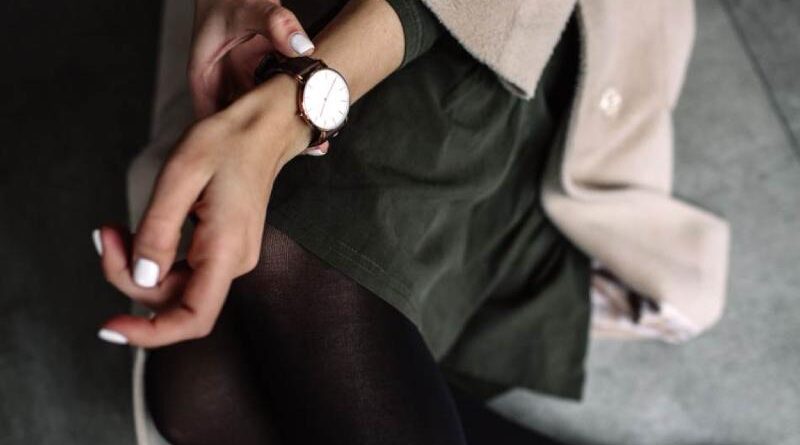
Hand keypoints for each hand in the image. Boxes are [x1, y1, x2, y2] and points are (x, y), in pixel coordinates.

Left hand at [97, 76, 310, 346]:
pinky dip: (151, 257)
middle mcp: (233, 262)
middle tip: (106, 232)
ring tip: (113, 227)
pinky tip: (133, 232)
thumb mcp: (181, 176)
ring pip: (173, 286)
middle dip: (127, 276)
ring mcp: (230, 258)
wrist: (263, 129)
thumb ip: (158, 232)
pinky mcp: (222, 250)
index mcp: (227, 249)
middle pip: (173, 300)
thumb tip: (141, 278)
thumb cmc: (225, 143)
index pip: (194, 317)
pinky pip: (181, 270)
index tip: (110, 328)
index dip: (152, 334)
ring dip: (136, 265)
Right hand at [190, 0, 328, 153]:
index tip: (267, 156)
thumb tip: (302, 46)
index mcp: (205, 77)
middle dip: (272, 143)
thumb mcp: (248, 7)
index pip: (215, 124)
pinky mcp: (260, 75)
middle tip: (309, 148)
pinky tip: (320, 116)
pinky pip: (276, 97)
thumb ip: (275, 23)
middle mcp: (223, 84)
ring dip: (288, 127)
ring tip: (319, 140)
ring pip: (263, 114)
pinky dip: (296, 104)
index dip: (238, 145)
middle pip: (243, 127)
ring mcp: (242, 81)